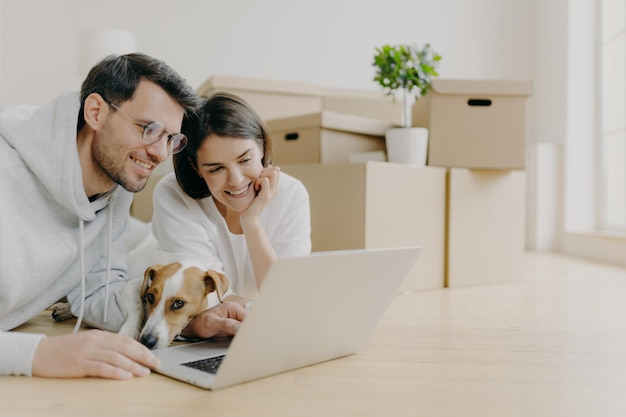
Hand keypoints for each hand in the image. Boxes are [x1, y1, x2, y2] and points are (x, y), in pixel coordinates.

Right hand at [32, 330, 159, 378]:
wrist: (38, 353)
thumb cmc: (63, 350)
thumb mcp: (86, 343)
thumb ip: (104, 346)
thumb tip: (125, 353)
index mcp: (99, 335)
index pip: (125, 340)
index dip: (141, 348)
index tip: (153, 356)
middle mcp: (95, 341)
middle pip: (125, 347)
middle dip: (143, 356)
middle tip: (156, 364)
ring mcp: (87, 352)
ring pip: (116, 357)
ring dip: (133, 365)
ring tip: (145, 372)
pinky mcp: (79, 364)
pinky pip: (101, 367)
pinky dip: (116, 372)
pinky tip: (126, 376)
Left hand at [182, 301, 245, 338]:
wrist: (194, 328)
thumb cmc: (200, 323)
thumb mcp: (213, 323)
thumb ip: (228, 325)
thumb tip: (241, 328)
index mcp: (232, 307)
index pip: (248, 317)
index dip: (250, 327)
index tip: (249, 335)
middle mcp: (236, 312)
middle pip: (249, 322)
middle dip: (250, 331)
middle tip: (249, 340)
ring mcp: (236, 320)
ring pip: (247, 328)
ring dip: (247, 334)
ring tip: (246, 341)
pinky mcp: (235, 327)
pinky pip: (242, 331)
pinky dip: (243, 336)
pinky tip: (242, 341)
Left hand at [241, 165, 279, 222]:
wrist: (248, 217)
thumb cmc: (249, 202)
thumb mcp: (256, 187)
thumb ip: (261, 178)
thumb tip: (268, 166)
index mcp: (273, 187)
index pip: (276, 170)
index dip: (266, 170)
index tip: (258, 179)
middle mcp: (274, 189)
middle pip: (276, 170)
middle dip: (264, 172)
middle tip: (257, 182)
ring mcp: (272, 192)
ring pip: (272, 173)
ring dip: (261, 176)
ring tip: (256, 186)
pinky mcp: (266, 195)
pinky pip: (264, 180)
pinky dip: (258, 182)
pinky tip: (255, 189)